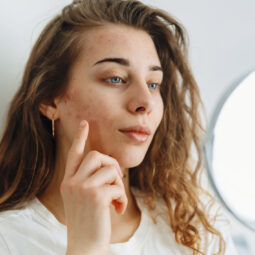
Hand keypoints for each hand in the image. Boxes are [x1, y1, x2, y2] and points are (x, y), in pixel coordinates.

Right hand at [60, 120, 127, 254]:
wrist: (84, 247)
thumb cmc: (88, 223)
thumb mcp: (83, 199)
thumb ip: (90, 181)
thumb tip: (110, 166)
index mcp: (68, 182)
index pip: (74, 154)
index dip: (80, 137)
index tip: (85, 123)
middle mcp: (72, 182)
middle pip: (96, 155)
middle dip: (111, 164)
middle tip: (116, 180)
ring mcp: (82, 188)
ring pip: (109, 168)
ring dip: (119, 183)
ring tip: (117, 199)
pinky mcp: (95, 196)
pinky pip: (117, 186)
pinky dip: (122, 197)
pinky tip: (118, 209)